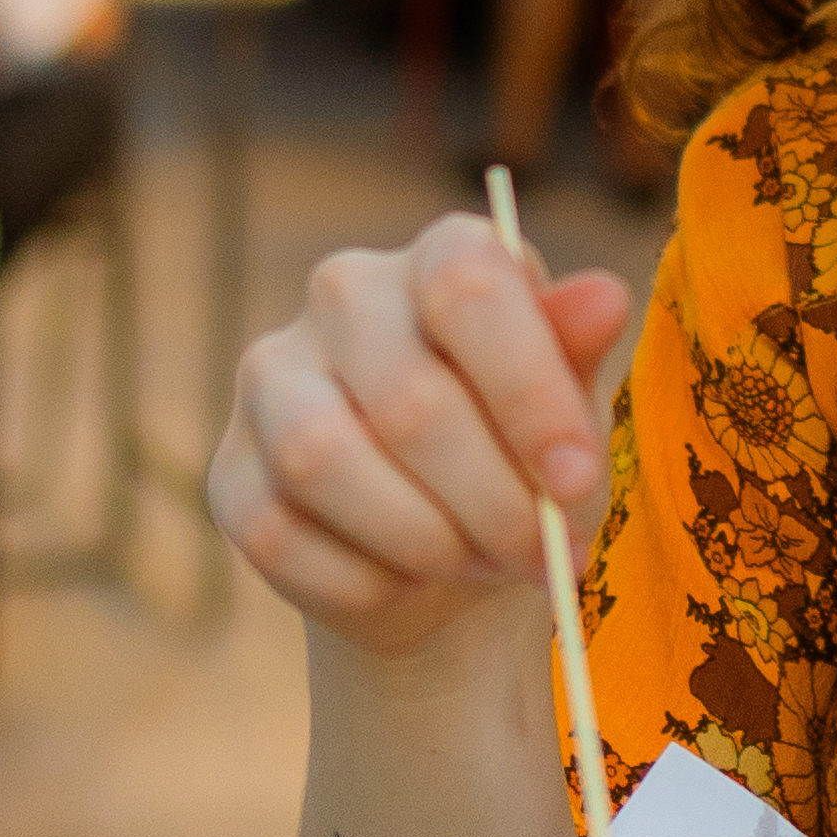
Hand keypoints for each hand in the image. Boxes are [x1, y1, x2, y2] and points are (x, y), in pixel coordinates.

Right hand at [213, 206, 639, 659]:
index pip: (468, 286)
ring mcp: (271, 379)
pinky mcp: (232, 474)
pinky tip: (408, 580)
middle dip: (490, 500)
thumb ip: (576, 356)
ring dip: (422, 538)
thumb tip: (605, 296)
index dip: (527, 391)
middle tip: (539, 555)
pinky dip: (364, 581)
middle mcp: (343, 294)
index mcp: (440, 256)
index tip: (578, 479)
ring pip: (324, 460)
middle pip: (406, 397)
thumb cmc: (521, 457)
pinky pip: (280, 536)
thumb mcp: (567, 409)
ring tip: (477, 563)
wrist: (450, 559)